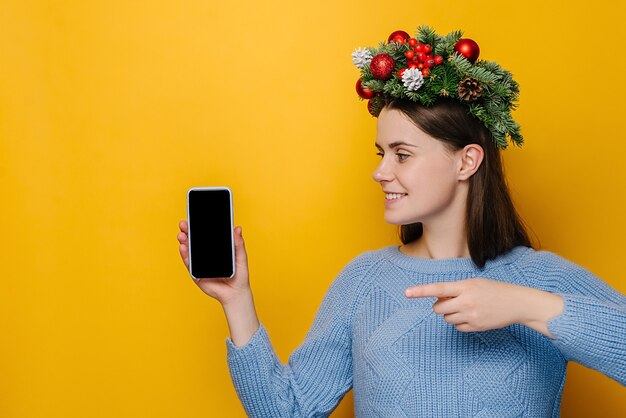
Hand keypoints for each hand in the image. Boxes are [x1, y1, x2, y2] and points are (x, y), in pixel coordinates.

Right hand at [177, 220, 251, 305]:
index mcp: (216, 249)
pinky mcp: (196, 273)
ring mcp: (200, 263)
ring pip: (190, 250)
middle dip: (188, 231)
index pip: (206, 235)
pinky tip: (183, 247)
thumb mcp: (241, 257)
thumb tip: (238, 229)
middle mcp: (206, 255)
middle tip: (184, 224)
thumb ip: (238, 244)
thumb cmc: (239, 275)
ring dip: (184, 241)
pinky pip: (189, 263)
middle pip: (195, 241)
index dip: (200, 226)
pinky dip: (185, 255)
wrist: (235, 293)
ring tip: (182, 235)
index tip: (195, 217)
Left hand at [405, 278, 562, 336]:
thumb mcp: (474, 284)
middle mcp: (466, 301)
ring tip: (467, 308)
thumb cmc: (493, 290)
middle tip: (452, 303)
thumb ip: (455, 290)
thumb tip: (438, 303)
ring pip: (447, 319)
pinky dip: (460, 323)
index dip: (421, 291)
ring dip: (451, 315)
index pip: (438, 288)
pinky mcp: (476, 327)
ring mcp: (471, 315)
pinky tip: (473, 316)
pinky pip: (457, 328)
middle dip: (440, 307)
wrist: (517, 303)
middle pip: (438, 309)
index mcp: (465, 286)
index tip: (407, 292)